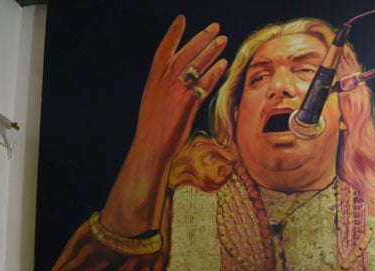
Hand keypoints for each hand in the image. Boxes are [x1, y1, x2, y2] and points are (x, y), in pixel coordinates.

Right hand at [99, 15, 228, 233]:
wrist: (151, 147)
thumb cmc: (153, 128)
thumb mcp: (154, 101)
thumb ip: (166, 87)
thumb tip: (179, 78)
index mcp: (153, 79)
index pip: (164, 49)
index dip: (173, 34)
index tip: (182, 19)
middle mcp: (164, 81)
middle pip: (185, 53)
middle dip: (201, 38)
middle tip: (215, 27)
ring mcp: (176, 91)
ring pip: (197, 65)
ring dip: (211, 51)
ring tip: (223, 40)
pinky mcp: (187, 103)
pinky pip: (204, 84)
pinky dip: (214, 73)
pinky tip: (224, 64)